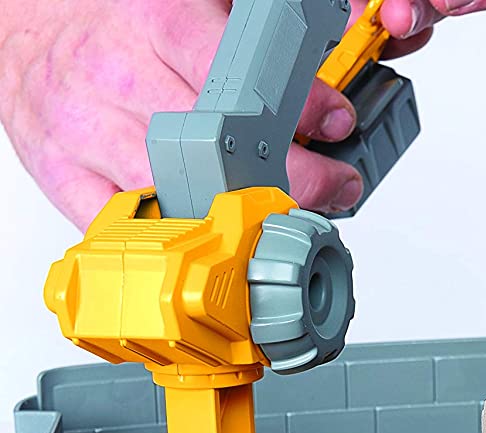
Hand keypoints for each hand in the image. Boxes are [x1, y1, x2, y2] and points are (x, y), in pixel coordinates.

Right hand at [0, 0, 485, 227]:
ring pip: (171, 193)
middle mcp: (117, 76)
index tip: (339, 124)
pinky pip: (119, 226)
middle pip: (215, 146)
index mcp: (156, 22)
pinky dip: (171, 243)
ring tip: (284, 223)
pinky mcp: (60, 172)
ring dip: (239, 220)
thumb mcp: (192, 0)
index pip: (239, 74)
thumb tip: (343, 25)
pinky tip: (213, 244)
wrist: (27, 27)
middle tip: (332, 186)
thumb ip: (258, 23)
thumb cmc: (119, 23)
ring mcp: (85, 129)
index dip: (300, 106)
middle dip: (287, 176)